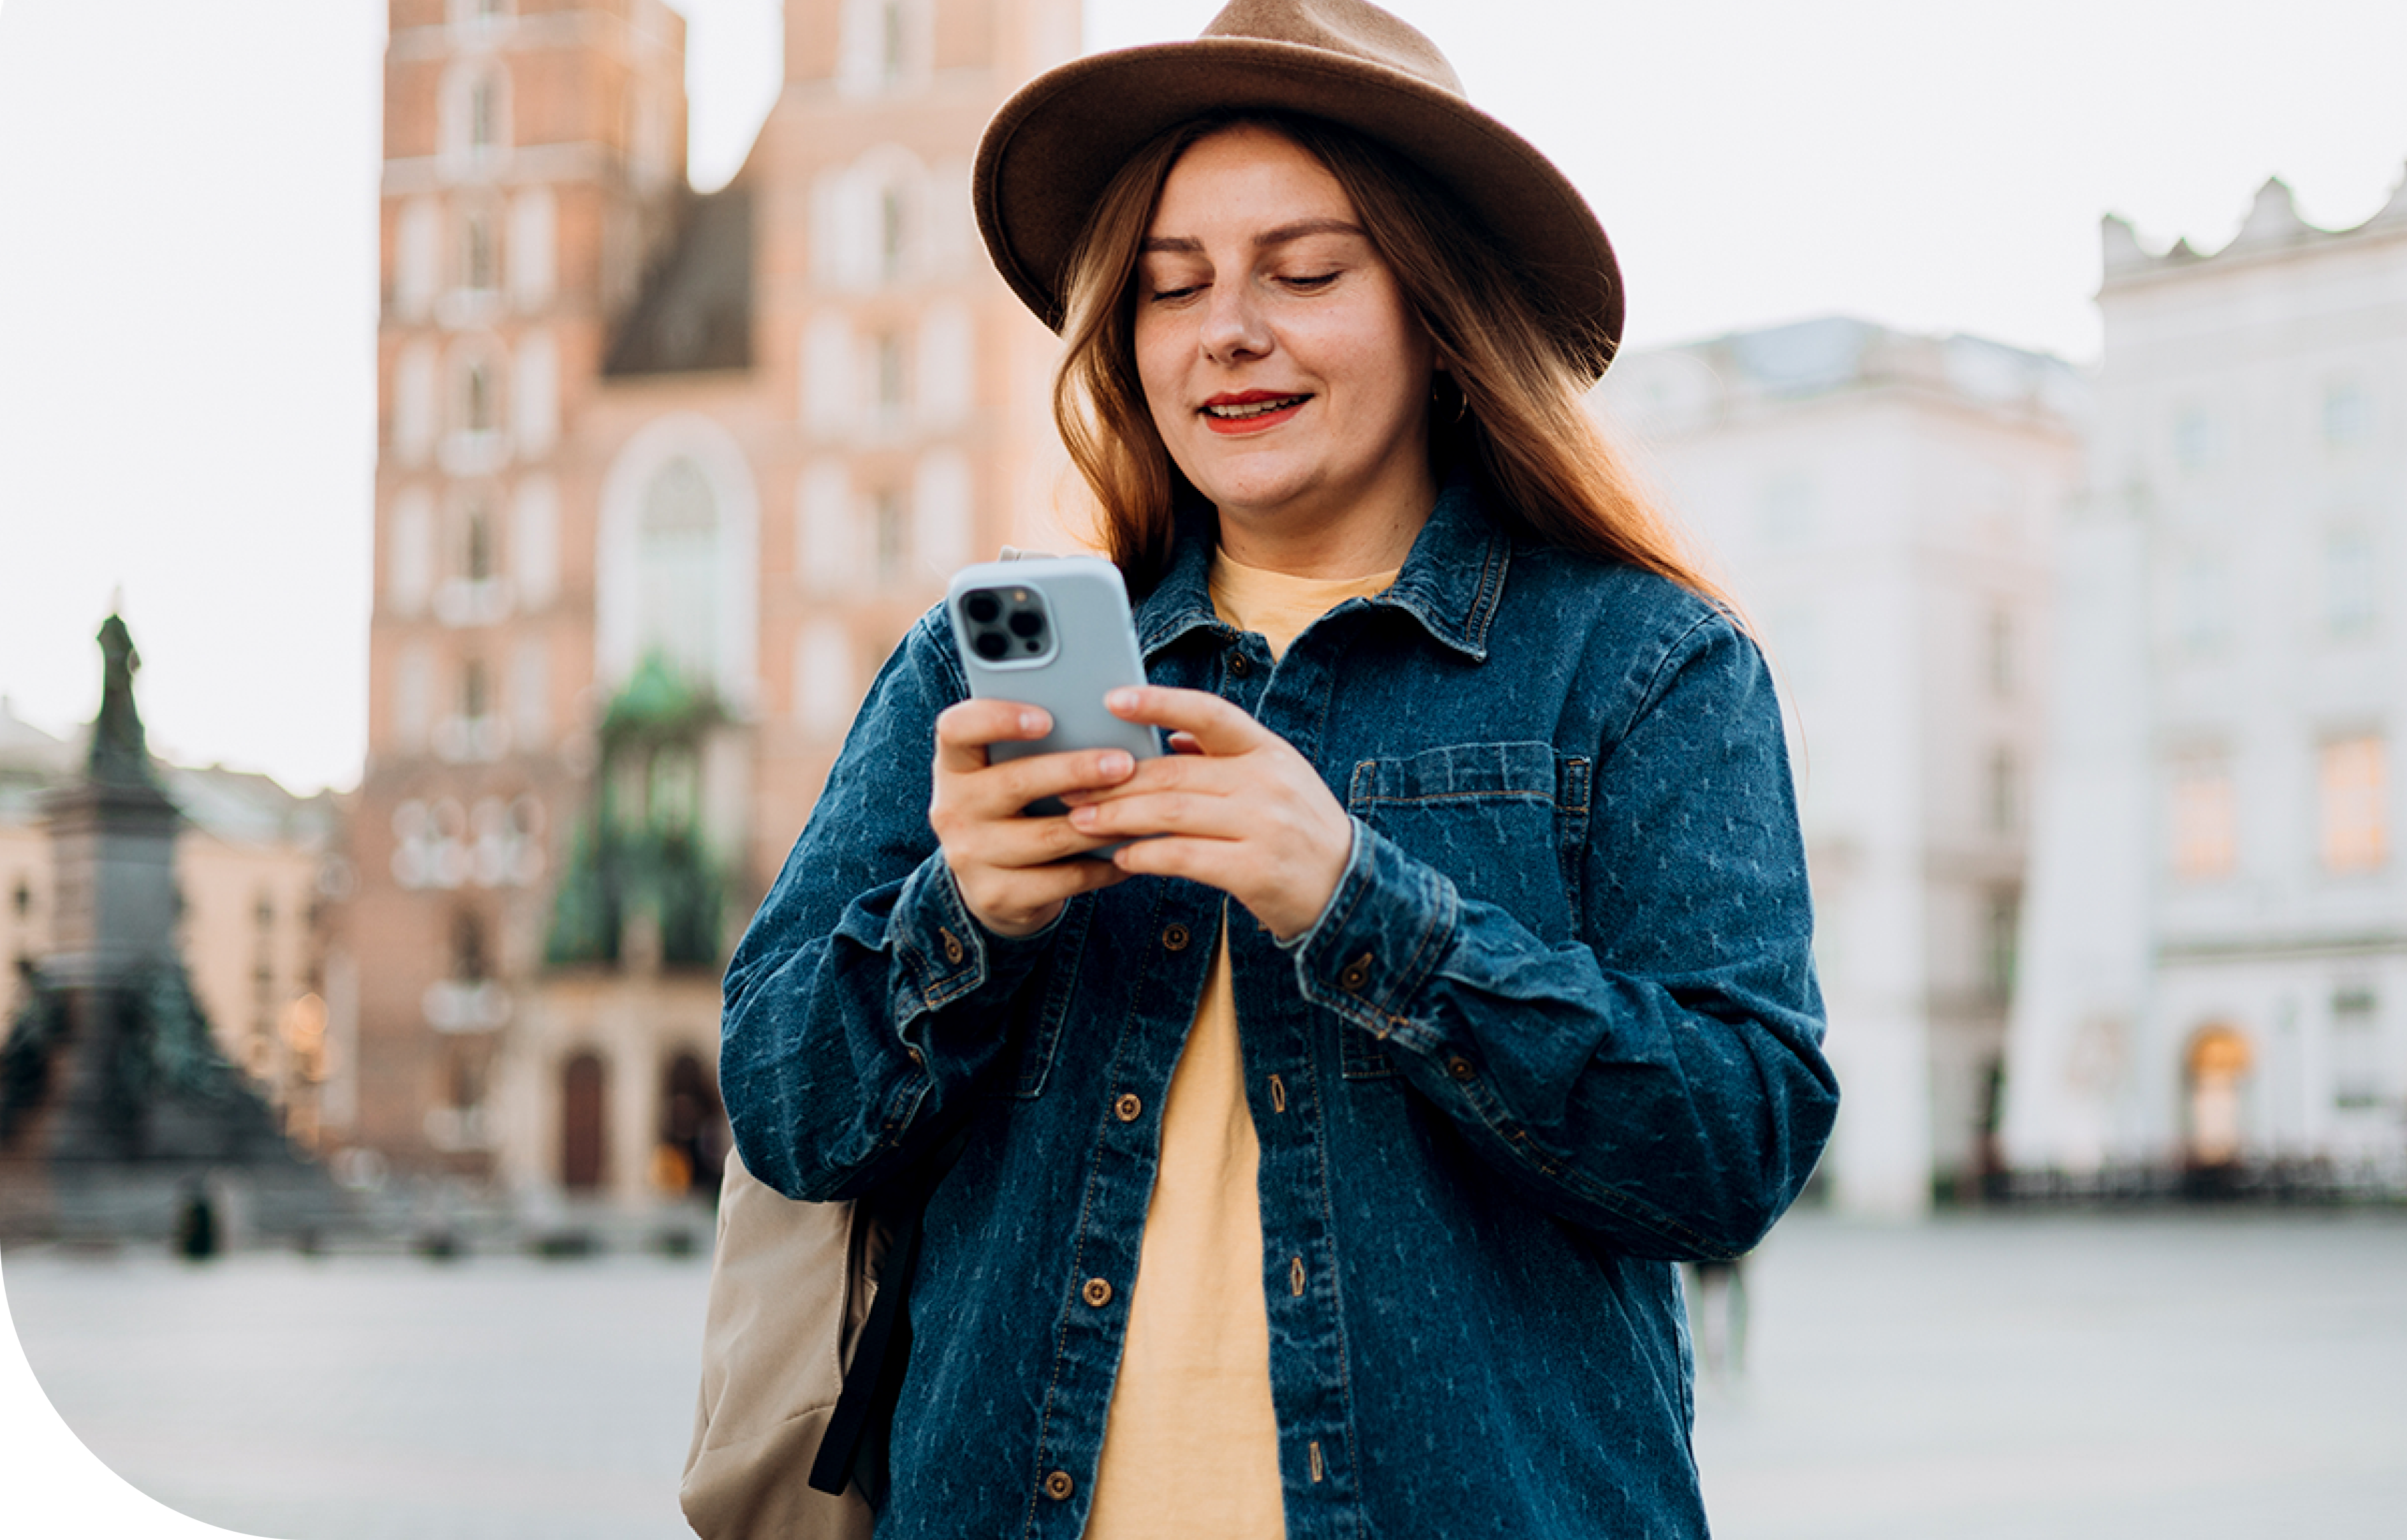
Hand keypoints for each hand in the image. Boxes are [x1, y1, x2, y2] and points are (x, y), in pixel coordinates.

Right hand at [929, 699, 1137, 937]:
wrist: (993, 885)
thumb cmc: (1016, 808)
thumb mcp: (1008, 771)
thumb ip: (1039, 745)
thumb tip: (1109, 721)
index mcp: (955, 764)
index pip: (957, 729)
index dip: (997, 719)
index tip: (1047, 718)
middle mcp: (952, 808)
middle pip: (1016, 782)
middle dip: (1076, 770)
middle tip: (1123, 763)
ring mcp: (970, 856)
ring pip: (1049, 836)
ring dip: (1103, 822)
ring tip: (1142, 808)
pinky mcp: (997, 895)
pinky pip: (1063, 878)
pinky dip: (1104, 865)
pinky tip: (1131, 852)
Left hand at [1061, 686, 1351, 940]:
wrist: (1346, 890)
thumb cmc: (1299, 831)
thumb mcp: (1274, 778)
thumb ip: (1224, 755)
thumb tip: (1171, 733)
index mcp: (1267, 750)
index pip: (1209, 713)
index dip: (1159, 702)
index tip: (1112, 699)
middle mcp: (1267, 781)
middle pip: (1174, 773)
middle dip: (1115, 781)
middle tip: (1070, 787)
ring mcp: (1263, 825)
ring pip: (1171, 813)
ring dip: (1118, 818)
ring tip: (1082, 823)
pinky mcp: (1254, 870)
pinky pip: (1184, 857)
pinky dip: (1145, 855)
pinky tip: (1121, 858)